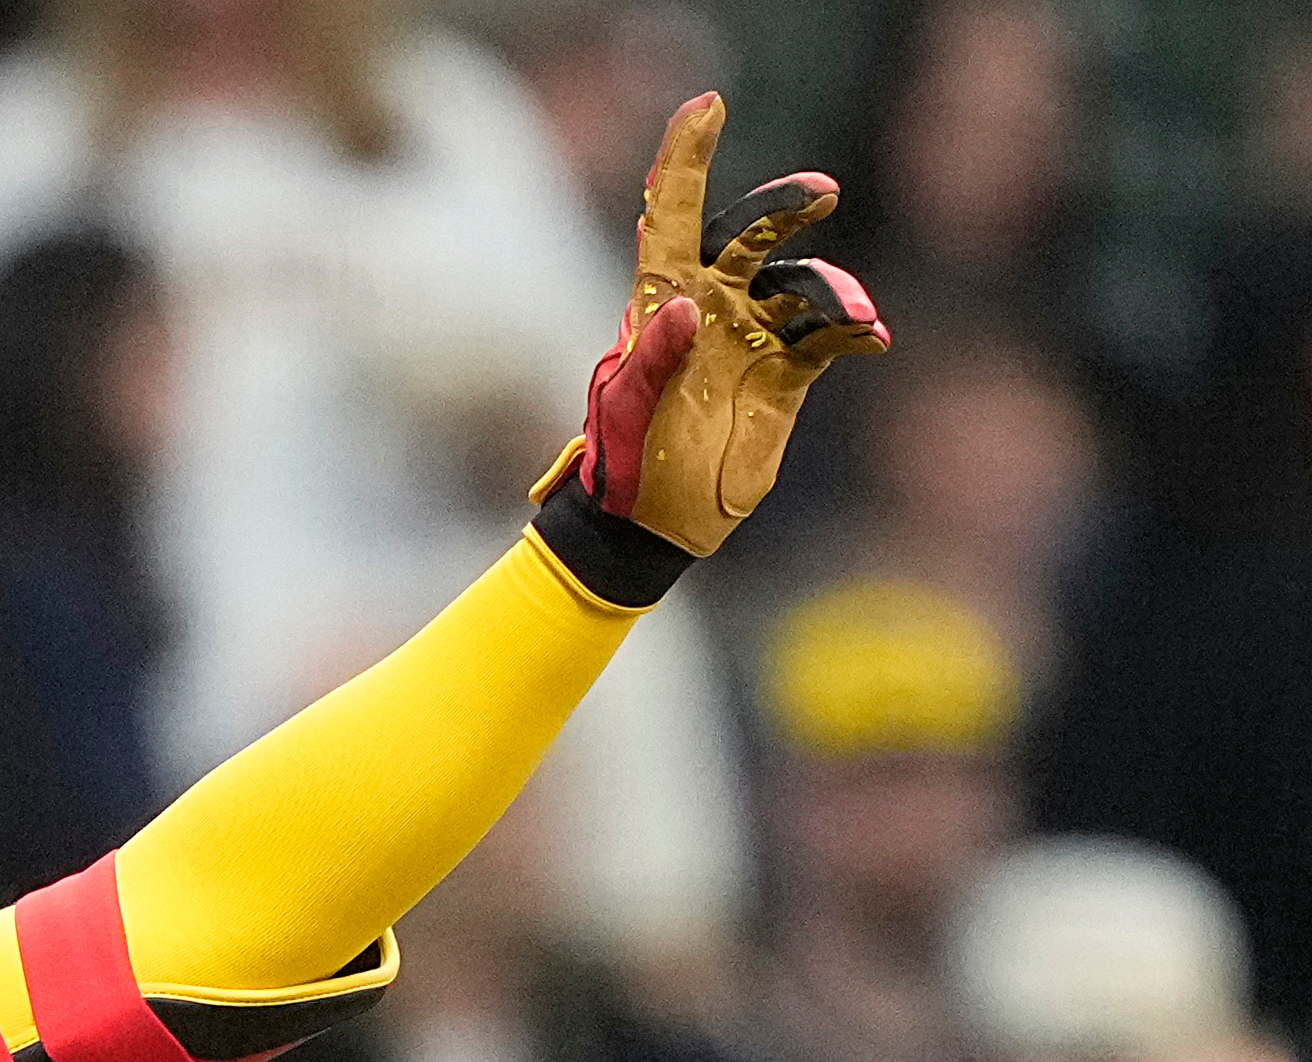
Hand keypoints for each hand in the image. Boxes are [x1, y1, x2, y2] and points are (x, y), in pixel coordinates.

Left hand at [543, 95, 890, 560]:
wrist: (653, 524)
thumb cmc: (622, 463)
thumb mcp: (626, 412)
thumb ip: (651, 359)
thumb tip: (687, 307)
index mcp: (661, 301)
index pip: (673, 212)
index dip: (686, 157)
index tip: (709, 105)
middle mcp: (712, 306)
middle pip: (751, 234)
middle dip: (784, 208)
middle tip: (820, 196)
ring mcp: (752, 336)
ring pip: (800, 284)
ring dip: (829, 289)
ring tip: (851, 313)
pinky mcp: (785, 374)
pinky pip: (826, 336)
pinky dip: (851, 330)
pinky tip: (869, 337)